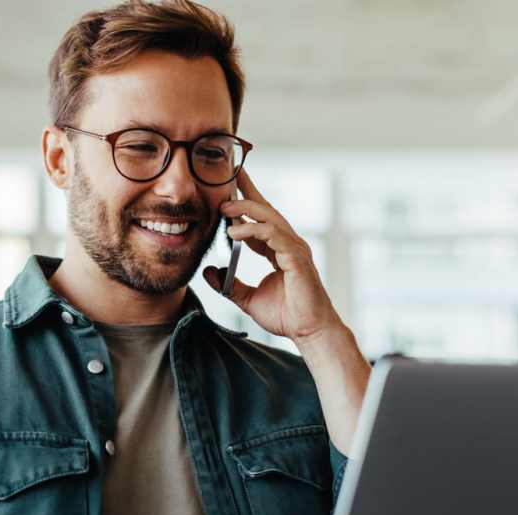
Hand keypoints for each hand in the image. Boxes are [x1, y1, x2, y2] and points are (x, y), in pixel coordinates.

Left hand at [202, 167, 343, 343]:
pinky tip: (234, 233)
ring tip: (224, 208)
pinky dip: (254, 230)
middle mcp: (288, 244)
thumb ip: (229, 284)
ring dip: (246, 209)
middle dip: (247, 192)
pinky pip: (274, 235)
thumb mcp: (247, 298)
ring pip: (269, 218)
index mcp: (278, 250)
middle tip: (226, 181)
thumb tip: (209, 272)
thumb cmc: (287, 315)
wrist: (308, 331)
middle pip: (266, 210)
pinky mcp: (296, 258)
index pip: (260, 219)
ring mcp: (295, 249)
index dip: (245, 203)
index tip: (228, 188)